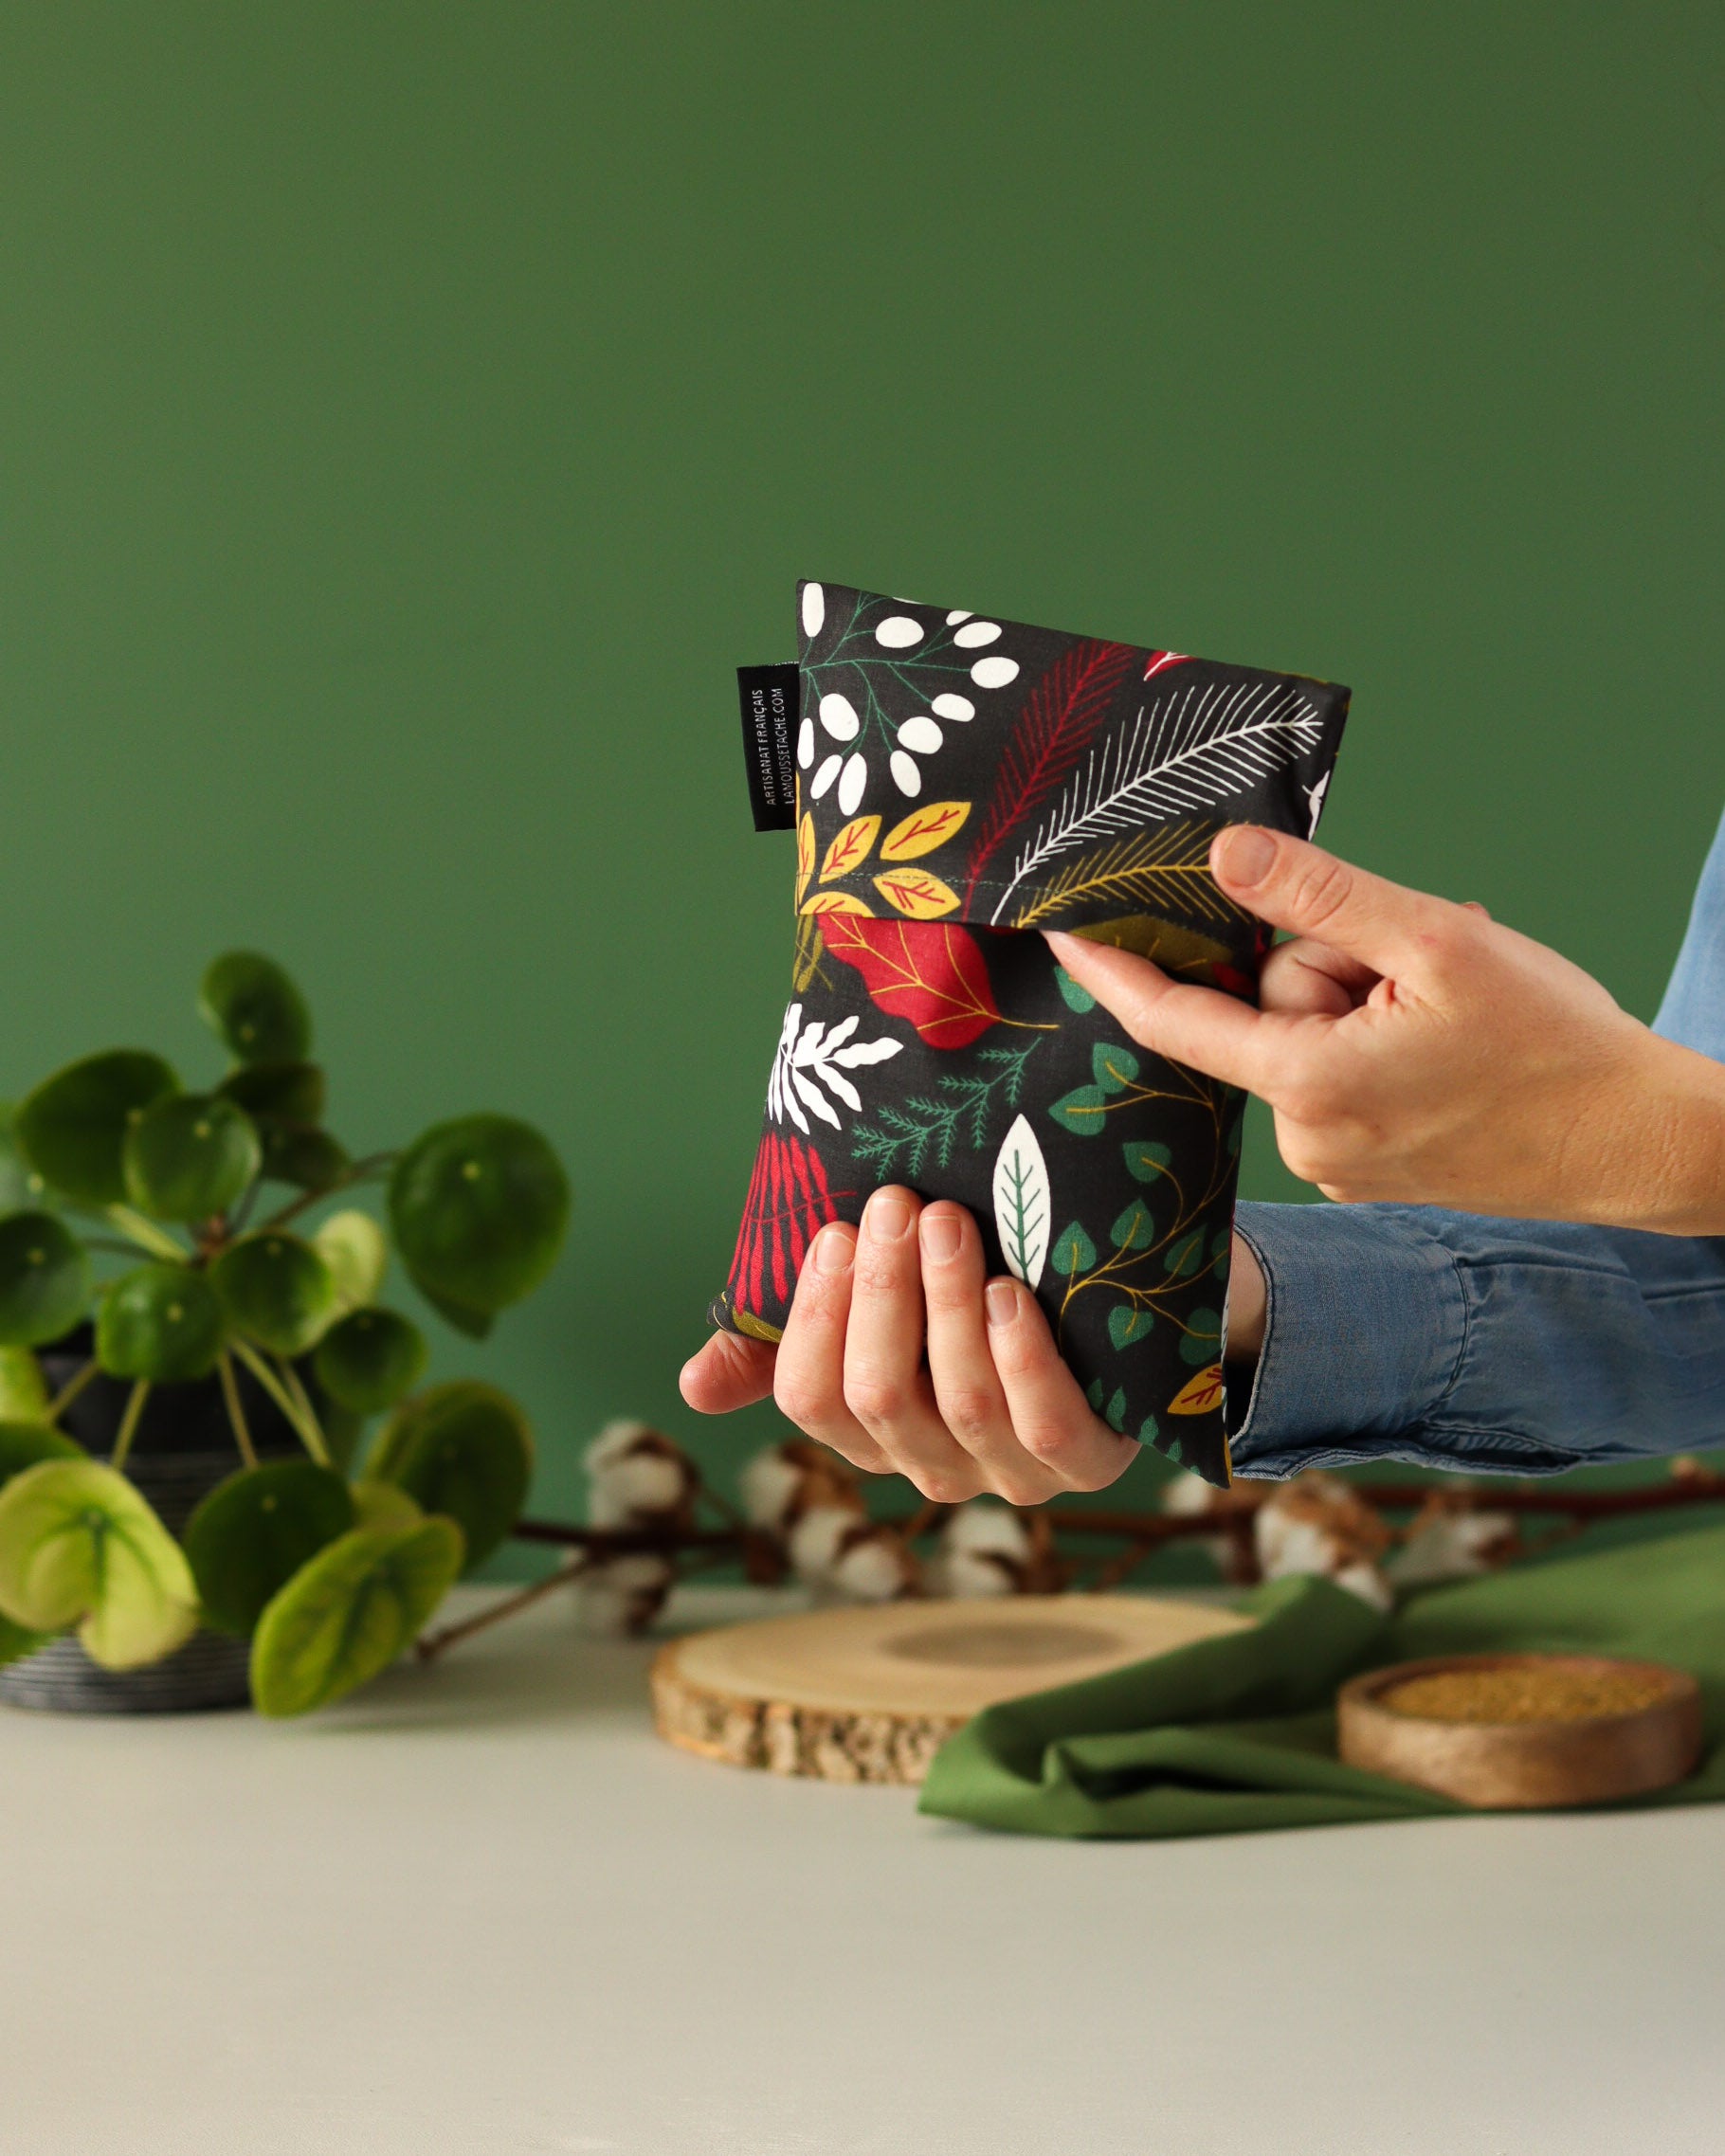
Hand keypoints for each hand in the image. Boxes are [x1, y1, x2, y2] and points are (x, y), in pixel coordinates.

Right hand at [681, 1187, 1161, 1502]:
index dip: (816, 1318)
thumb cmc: (964, 1287)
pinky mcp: (1086, 1461)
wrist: (1102, 1291)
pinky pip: (1046, 1426)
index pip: (813, 1401)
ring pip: (961, 1402)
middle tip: (894, 1204)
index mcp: (871, 1430)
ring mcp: (1010, 1472)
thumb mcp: (870, 1303)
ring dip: (949, 1304)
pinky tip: (1010, 1294)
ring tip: (949, 1222)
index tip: (834, 1233)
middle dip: (883, 1293)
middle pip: (880, 1396)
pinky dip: (1023, 1358)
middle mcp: (933, 1465)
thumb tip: (692, 1389)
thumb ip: (781, 1342)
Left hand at [1049, 825, 1724, 1233]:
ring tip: (1451, 1008)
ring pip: (1309, 1036)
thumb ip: (1322, 896)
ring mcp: (1339, 1163)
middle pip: (1268, 1008)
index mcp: (1311, 1086)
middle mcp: (1308, 1141)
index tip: (1061, 928)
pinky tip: (1449, 1040)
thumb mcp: (1437, 943)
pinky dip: (1381, 1038)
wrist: (1641, 1143)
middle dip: (1331, 965)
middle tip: (1422, 970)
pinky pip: (1341, 1073)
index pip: (1176, 1020)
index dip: (1114, 969)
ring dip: (1366, 998)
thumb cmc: (1556, 1049)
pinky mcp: (1371, 1170)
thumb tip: (1224, 858)